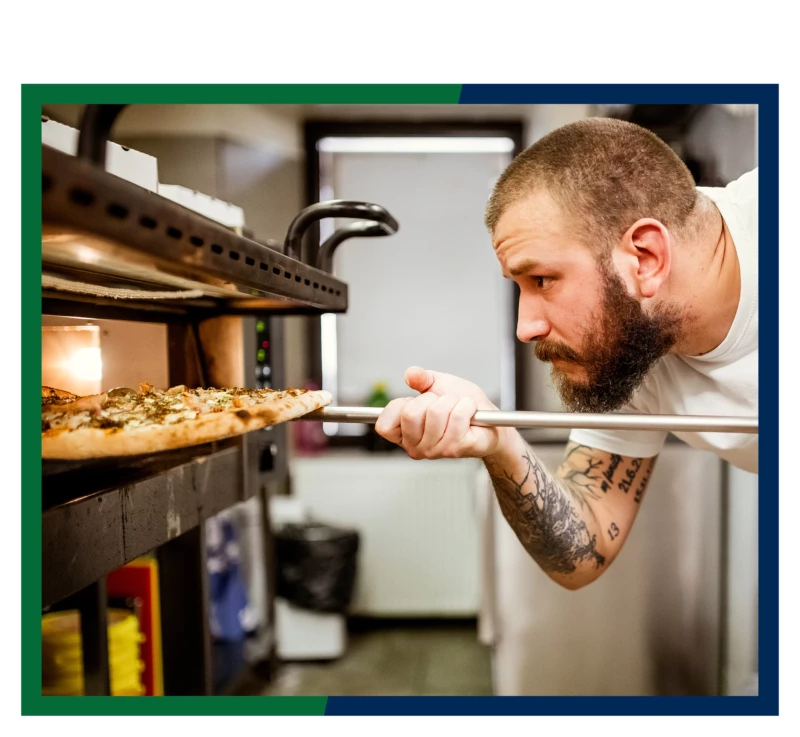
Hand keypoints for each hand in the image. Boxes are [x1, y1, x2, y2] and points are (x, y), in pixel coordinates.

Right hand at [374, 366, 508, 459]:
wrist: (488, 419)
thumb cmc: (462, 405)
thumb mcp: (437, 384)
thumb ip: (421, 378)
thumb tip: (410, 374)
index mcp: (405, 433)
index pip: (384, 424)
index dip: (400, 405)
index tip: (415, 401)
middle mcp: (416, 446)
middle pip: (410, 414)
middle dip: (431, 399)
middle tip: (442, 403)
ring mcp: (435, 450)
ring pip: (435, 413)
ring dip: (452, 402)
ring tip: (457, 408)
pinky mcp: (455, 449)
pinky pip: (457, 417)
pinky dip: (466, 406)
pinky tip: (469, 413)